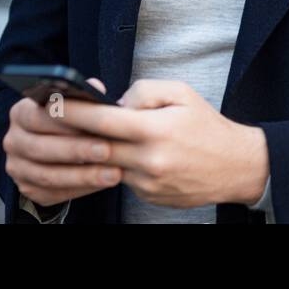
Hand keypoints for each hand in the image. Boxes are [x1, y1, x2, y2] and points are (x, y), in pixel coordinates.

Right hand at [3, 77, 123, 208]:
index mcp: (20, 113)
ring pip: (48, 176)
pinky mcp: (27, 189)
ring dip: (83, 176)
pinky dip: (80, 189)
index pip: (37, 115)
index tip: (96, 121)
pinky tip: (102, 183)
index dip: (67, 119)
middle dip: (77, 150)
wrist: (60, 146)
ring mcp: (17, 168)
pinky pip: (53, 194)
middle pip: (41, 148)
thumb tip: (96, 88)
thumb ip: (84, 96)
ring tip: (113, 173)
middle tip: (108, 150)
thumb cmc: (72, 120)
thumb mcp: (75, 104)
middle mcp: (13, 141)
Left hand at [56, 79, 268, 208]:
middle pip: (96, 147)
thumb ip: (144, 91)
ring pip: (107, 164)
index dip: (73, 111)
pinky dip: (120, 165)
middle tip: (55, 120)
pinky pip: (124, 178)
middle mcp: (149, 160)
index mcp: (156, 130)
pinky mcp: (149, 197)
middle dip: (74, 133)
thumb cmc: (208, 126)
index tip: (52, 102)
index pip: (103, 120)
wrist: (237, 166)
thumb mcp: (182, 94)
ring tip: (95, 135)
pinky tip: (129, 154)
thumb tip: (114, 102)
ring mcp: (148, 183)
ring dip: (97, 151)